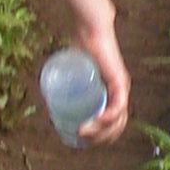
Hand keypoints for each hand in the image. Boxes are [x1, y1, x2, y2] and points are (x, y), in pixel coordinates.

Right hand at [77, 13, 131, 143]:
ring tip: (82, 131)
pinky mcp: (120, 81)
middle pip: (115, 127)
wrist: (89, 31)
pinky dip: (109, 117)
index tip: (79, 137)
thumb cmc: (81, 49)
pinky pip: (118, 105)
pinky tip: (98, 121)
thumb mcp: (72, 74)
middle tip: (79, 136)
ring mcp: (121, 89)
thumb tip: (48, 105)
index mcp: (110, 96)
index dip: (98, 137)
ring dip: (101, 131)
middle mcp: (119, 95)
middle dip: (98, 138)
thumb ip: (65, 87)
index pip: (111, 125)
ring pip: (118, 120)